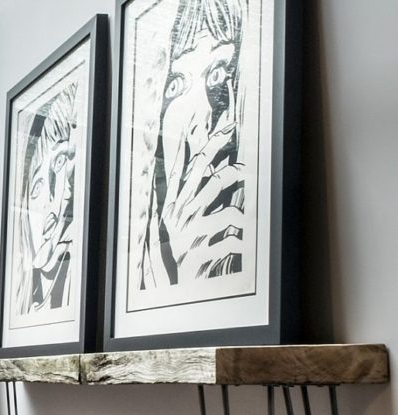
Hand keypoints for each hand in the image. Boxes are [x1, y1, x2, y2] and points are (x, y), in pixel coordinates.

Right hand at [158, 122, 244, 280]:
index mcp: (177, 202)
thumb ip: (198, 197)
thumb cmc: (181, 252)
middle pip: (212, 182)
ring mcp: (189, 236)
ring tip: (246, 225)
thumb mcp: (183, 220)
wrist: (166, 289)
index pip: (195, 164)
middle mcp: (181, 215)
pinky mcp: (196, 257)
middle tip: (248, 169)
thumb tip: (222, 173)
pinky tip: (243, 250)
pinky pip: (230, 244)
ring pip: (227, 214)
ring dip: (243, 219)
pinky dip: (241, 246)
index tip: (229, 125)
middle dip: (233, 173)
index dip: (213, 143)